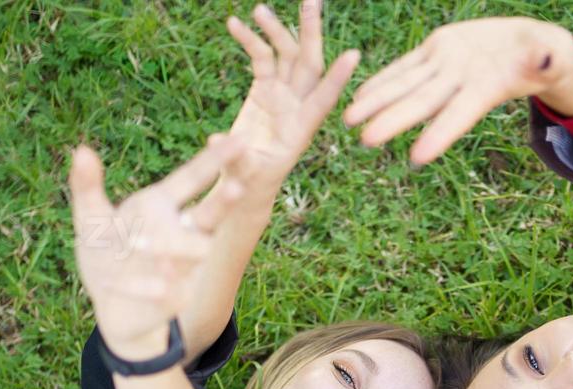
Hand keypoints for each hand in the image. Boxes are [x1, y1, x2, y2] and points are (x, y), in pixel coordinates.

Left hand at [69, 136, 247, 359]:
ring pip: (193, 251)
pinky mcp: (177, 296)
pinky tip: (134, 289)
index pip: (192, 178)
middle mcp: (180, 232)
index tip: (241, 139)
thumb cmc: (104, 257)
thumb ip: (86, 187)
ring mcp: (183, 265)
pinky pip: (165, 289)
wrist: (113, 310)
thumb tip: (81, 149)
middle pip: (209, 213)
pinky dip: (143, 287)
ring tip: (143, 247)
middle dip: (223, 201)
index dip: (215, 159)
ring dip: (174, 247)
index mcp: (161, 205)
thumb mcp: (89, 221)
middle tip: (237, 186)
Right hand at [224, 2, 361, 195]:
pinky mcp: (264, 89)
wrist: (246, 184)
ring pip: (286, 55)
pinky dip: (250, 40)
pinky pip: (261, 58)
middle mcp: (296, 106)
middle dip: (312, 33)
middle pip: (309, 63)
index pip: (324, 99)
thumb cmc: (249, 185)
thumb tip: (218, 141)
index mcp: (301, 129)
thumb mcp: (244, 177)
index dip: (337, 79)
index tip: (354, 56)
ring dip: (277, 30)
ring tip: (259, 9)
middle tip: (311, 2)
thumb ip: (236, 159)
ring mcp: (281, 95)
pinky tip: (234, 23)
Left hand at [343, 18, 572, 164]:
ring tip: (348, 121)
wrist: (530, 45)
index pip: (460, 113)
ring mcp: (446, 67)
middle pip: (423, 103)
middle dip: (394, 120)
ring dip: (378, 103)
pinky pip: (406, 66)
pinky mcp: (437, 49)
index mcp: (488, 86)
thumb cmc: (549, 54)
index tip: (418, 157)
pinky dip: (383, 80)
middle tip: (365, 140)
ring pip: (407, 85)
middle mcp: (460, 82)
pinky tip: (359, 95)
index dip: (441, 134)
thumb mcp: (553, 53)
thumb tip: (550, 58)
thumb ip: (549, 58)